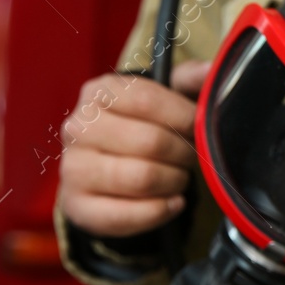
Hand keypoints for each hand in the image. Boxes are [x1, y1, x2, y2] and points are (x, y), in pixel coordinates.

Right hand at [57, 60, 210, 237]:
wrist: (106, 169)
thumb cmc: (141, 127)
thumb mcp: (163, 97)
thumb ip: (189, 80)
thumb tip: (211, 69)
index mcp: (98, 93)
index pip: (146, 99)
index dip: (183, 115)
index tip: (198, 125)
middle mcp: (78, 128)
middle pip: (149, 141)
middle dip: (183, 153)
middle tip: (190, 157)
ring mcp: (72, 169)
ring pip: (140, 178)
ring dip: (174, 182)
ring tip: (180, 178)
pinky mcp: (77, 206)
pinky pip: (126, 215)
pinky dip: (159, 211)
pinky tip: (172, 202)